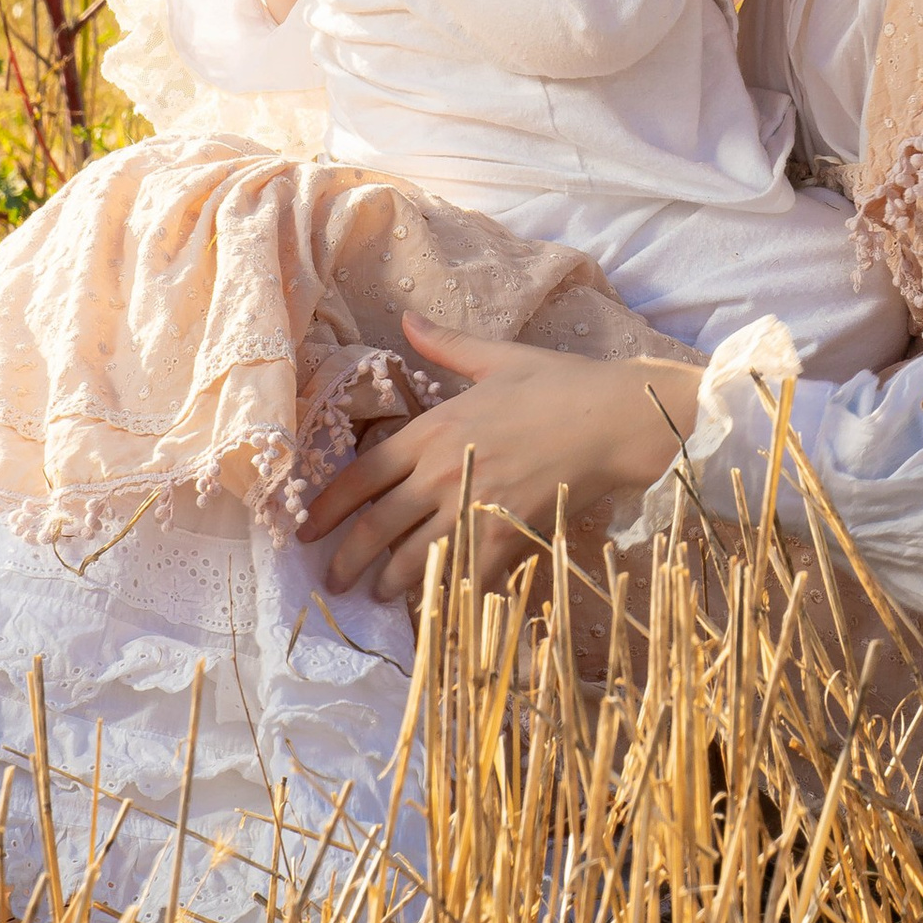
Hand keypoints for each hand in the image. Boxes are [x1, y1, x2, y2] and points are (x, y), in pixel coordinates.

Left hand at [303, 311, 698, 599]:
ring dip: (389, 582)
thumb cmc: (560, 384)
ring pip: (411, 559)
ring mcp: (472, 507)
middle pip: (376, 527)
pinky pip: (461, 575)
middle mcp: (443, 471)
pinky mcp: (504, 536)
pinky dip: (444, 593)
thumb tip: (408, 319)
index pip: (361, 477)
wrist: (614, 419)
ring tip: (381, 593)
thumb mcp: (498, 357)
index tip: (308, 532)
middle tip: (335, 579)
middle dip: (349, 559)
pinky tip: (435, 603)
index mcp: (434, 429)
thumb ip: (446, 346)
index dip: (328, 509)